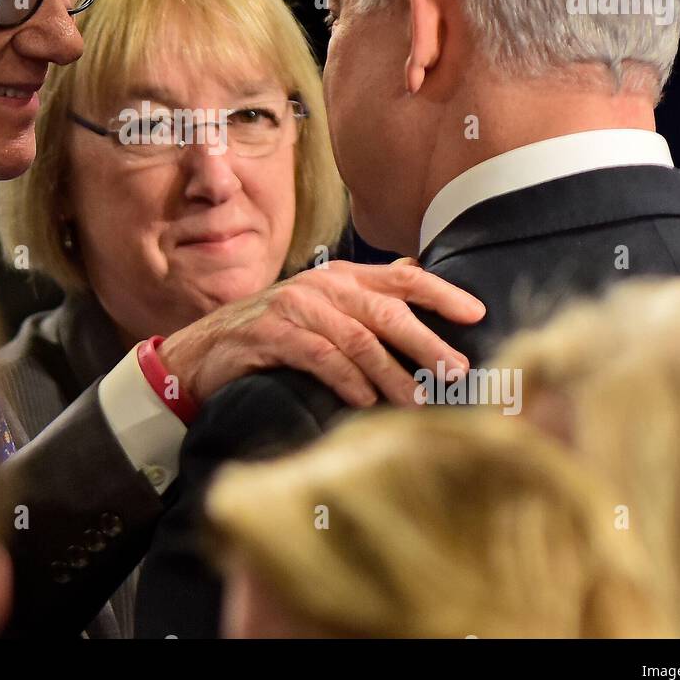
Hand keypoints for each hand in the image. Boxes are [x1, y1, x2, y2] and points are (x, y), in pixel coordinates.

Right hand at [159, 258, 483, 407]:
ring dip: (392, 373)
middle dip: (426, 342)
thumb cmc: (270, 336)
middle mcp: (320, 285)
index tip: (477, 312)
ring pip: (357, 338)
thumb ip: (364, 299)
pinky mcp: (270, 334)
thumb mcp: (321, 310)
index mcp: (340, 276)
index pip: (401, 277)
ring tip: (418, 401)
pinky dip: (347, 380)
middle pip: (386, 310)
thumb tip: (416, 279)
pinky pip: (320, 356)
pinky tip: (365, 402)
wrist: (202, 352)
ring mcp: (294, 307)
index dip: (441, 292)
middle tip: (457, 372)